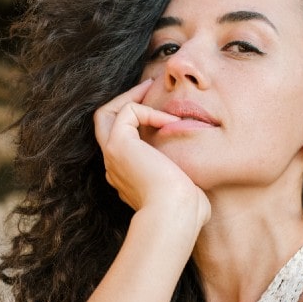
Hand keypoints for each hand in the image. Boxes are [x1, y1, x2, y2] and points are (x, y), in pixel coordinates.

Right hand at [93, 79, 210, 226]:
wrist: (175, 214)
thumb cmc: (186, 210)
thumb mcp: (184, 190)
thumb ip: (184, 180)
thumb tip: (198, 183)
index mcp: (127, 176)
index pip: (121, 141)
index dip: (137, 122)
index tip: (162, 111)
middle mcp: (114, 165)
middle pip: (104, 123)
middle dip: (124, 102)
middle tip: (147, 87)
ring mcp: (112, 156)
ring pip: (106, 114)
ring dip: (129, 97)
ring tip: (151, 87)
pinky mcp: (118, 146)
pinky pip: (127, 113)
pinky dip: (148, 110)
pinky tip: (169, 119)